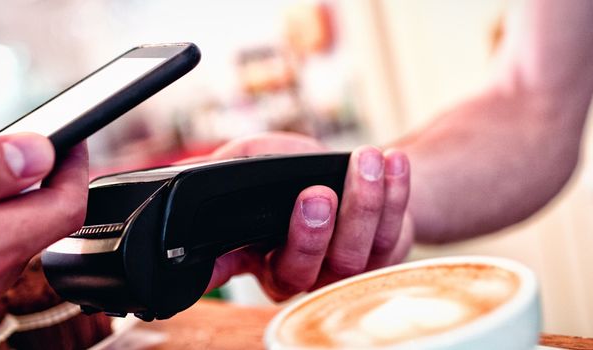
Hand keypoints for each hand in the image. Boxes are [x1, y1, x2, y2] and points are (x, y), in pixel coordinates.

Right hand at [202, 132, 413, 300]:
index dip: (219, 272)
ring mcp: (343, 270)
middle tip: (317, 195)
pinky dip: (396, 193)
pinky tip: (393, 162)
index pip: (229, 269)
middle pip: (301, 270)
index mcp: (259, 256)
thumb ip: (231, 163)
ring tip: (366, 160)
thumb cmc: (300, 170)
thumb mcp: (259, 157)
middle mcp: (300, 273)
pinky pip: (390, 232)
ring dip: (362, 203)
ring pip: (352, 253)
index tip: (211, 267)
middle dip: (310, 234)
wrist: (355, 172)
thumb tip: (196, 168)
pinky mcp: (383, 257)